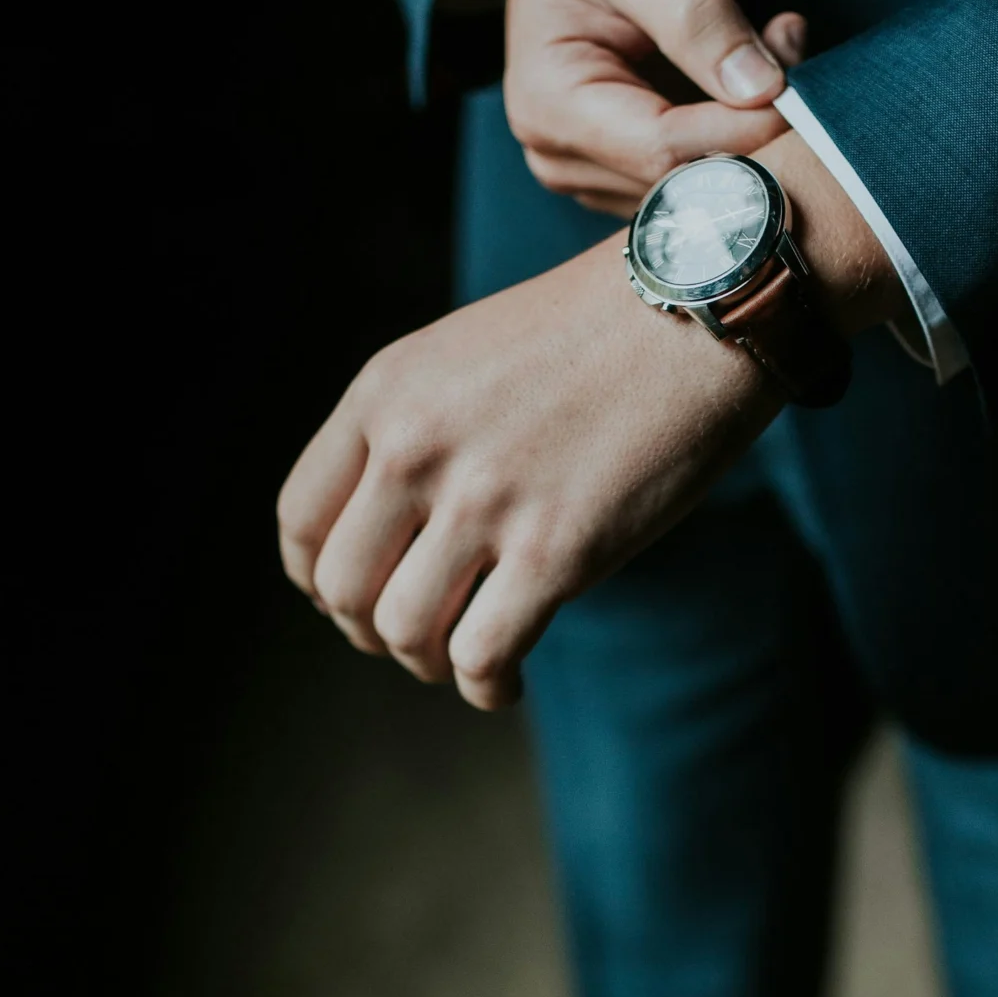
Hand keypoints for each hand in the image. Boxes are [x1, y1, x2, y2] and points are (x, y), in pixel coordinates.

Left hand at [275, 134, 906, 710]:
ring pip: (404, 632)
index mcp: (385, 394)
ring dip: (429, 663)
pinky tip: (507, 683)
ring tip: (467, 659)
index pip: (301, 521)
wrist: (696, 309)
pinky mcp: (555, 550)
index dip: (318, 580)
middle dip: (372, 632)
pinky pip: (482, 656)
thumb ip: (413, 426)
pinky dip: (485, 687)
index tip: (357, 597)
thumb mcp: (464, 354)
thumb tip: (390, 527)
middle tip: (419, 637)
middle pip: (343, 590)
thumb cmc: (593, 335)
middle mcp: (417, 447)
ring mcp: (484, 501)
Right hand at [478, 0, 806, 215]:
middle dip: (753, 129)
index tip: (796, 87)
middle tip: (789, 47)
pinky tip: (748, 75)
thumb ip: (698, 18)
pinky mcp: (629, 172)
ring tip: (769, 46)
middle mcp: (563, 155)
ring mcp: (595, 174)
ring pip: (703, 185)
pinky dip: (742, 133)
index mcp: (550, 105)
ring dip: (754, 130)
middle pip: (685, 181)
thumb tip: (761, 89)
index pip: (663, 150)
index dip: (742, 130)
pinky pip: (703, 174)